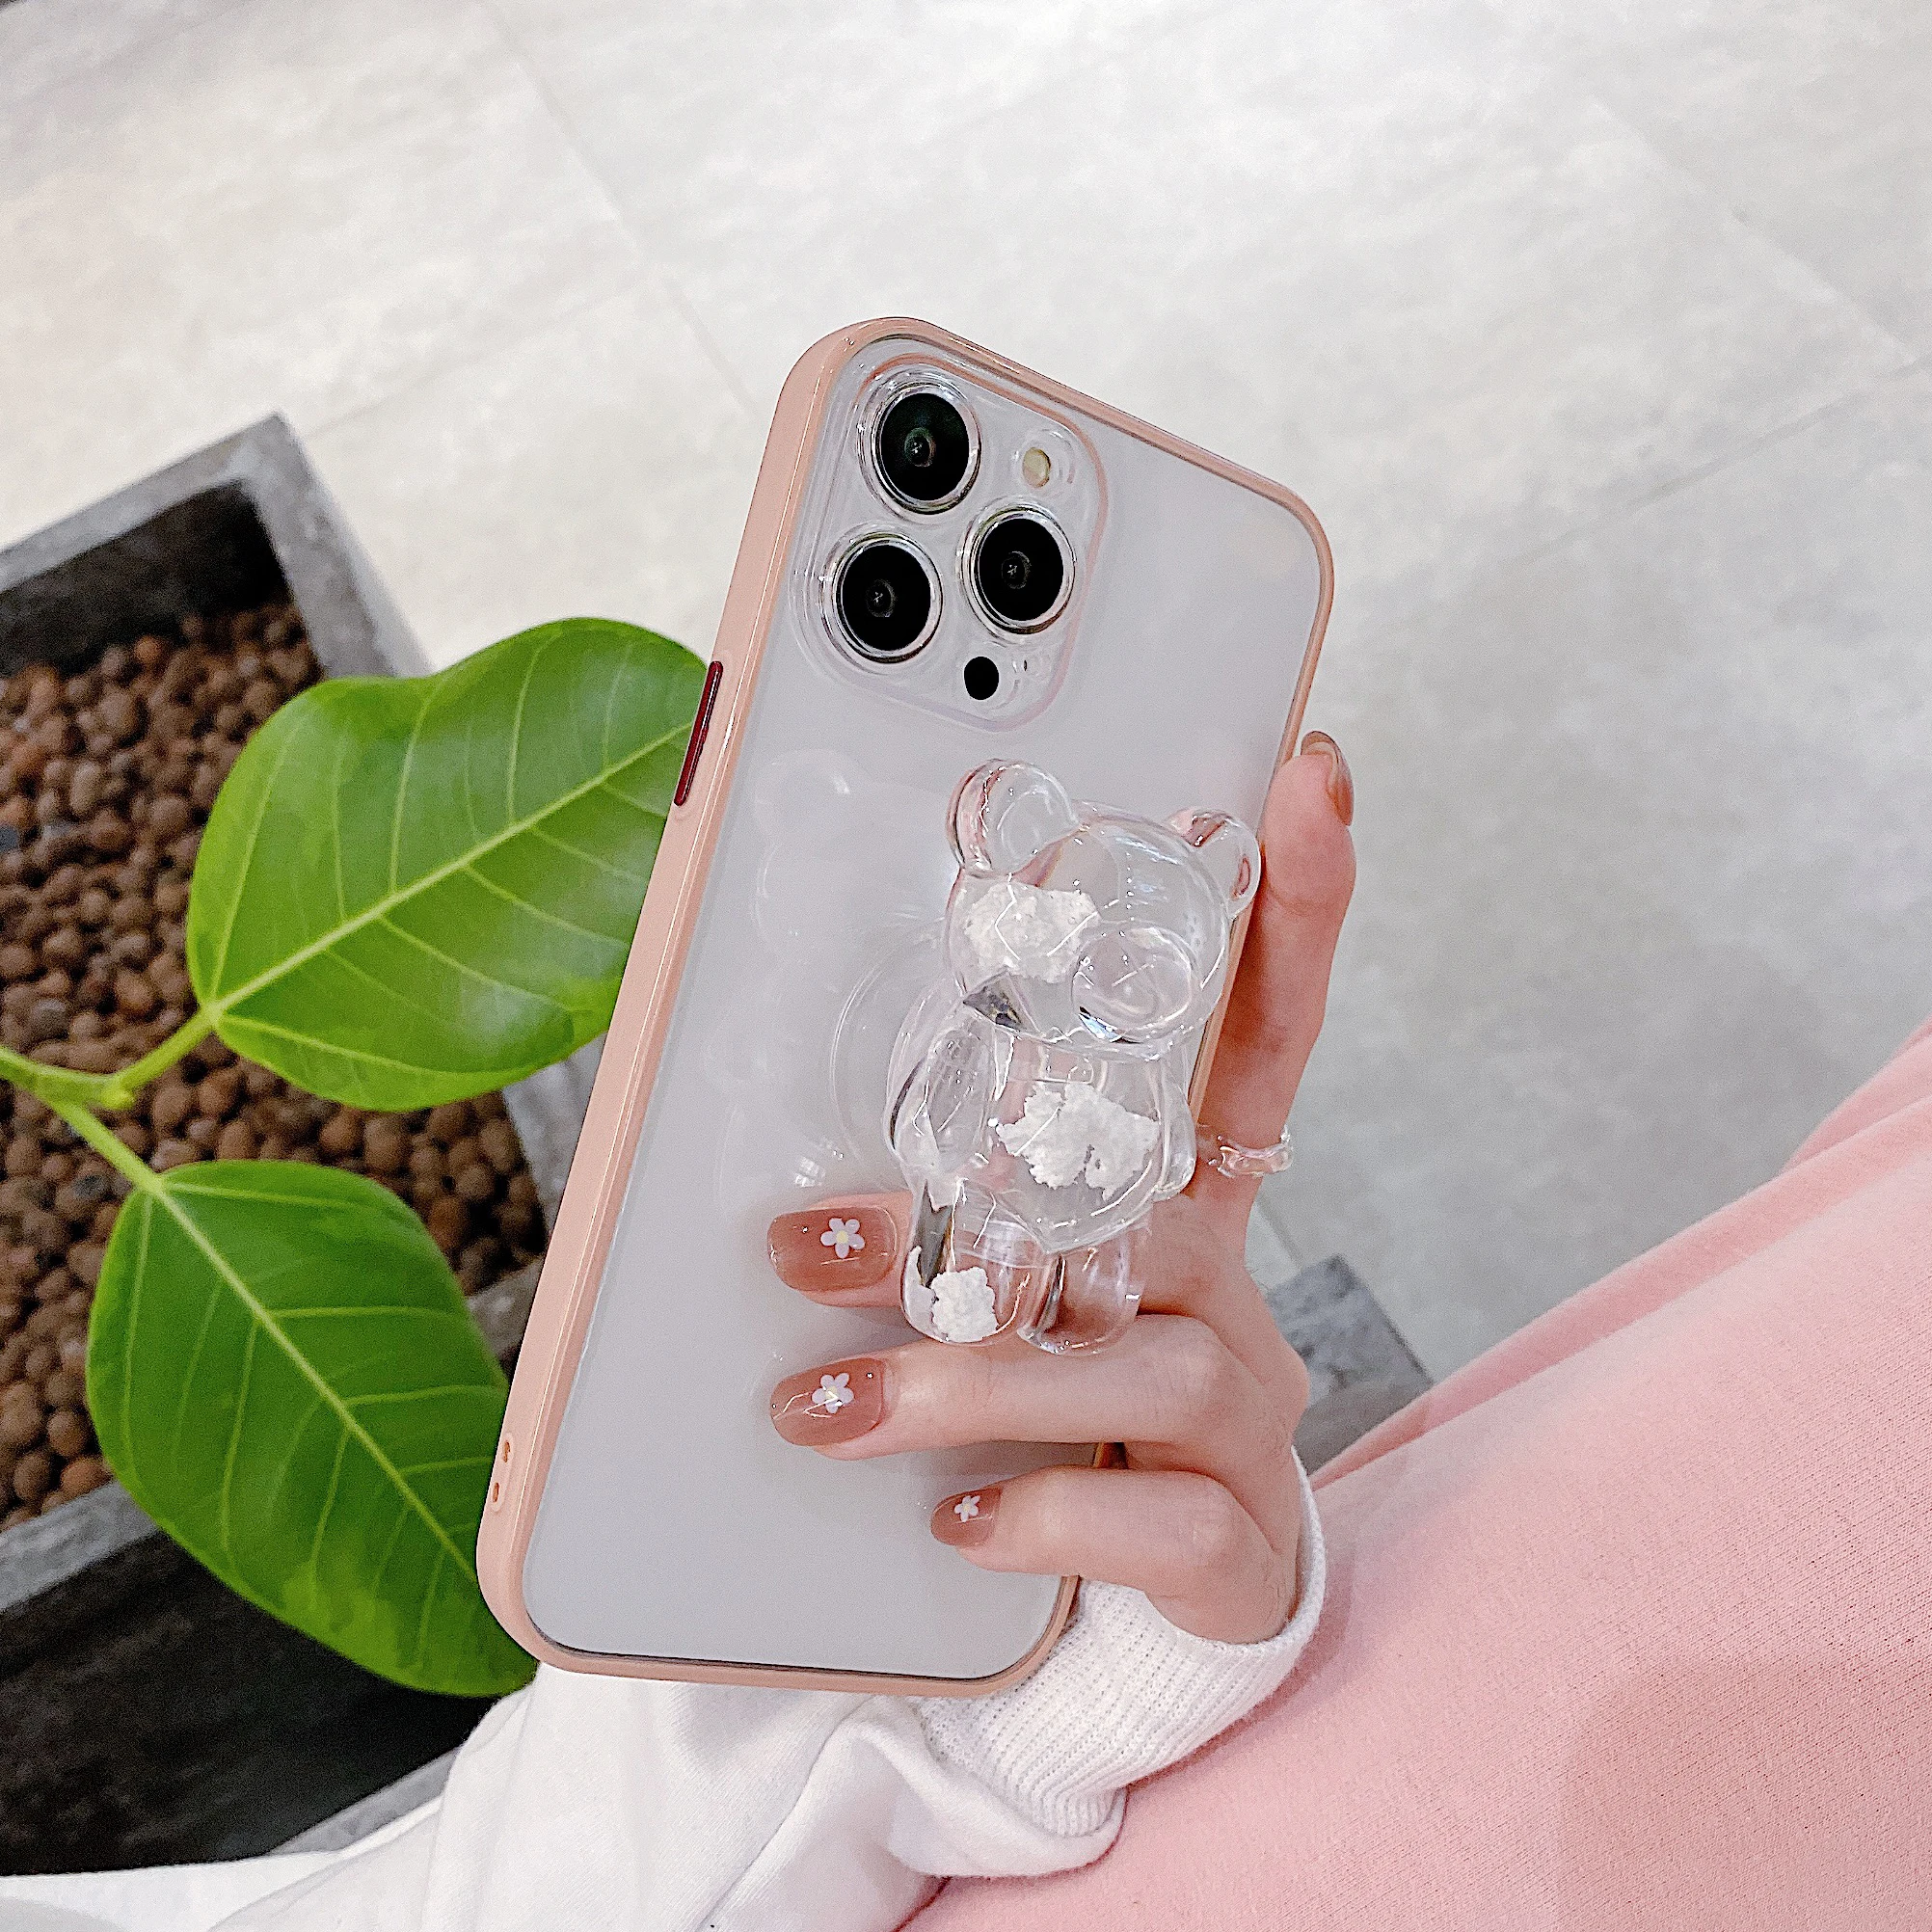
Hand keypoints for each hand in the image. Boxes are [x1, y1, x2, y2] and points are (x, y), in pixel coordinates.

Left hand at [765, 735, 1354, 1642]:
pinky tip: (960, 1520)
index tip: (1306, 783)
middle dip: (967, 1218)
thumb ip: (942, 1228)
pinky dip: (1047, 1506)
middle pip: (1141, 1205)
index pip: (1258, 1032)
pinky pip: (1157, 1511)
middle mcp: (1225, 1289)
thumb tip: (777, 1192)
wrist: (1138, 1614)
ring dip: (963, 1381)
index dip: (1295, 912)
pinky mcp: (1237, 1539)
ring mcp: (1245, 1414)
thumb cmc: (1053, 1412)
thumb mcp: (1004, 1300)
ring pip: (1134, 1357)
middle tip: (798, 1242)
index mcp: (1177, 1206)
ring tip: (823, 1410)